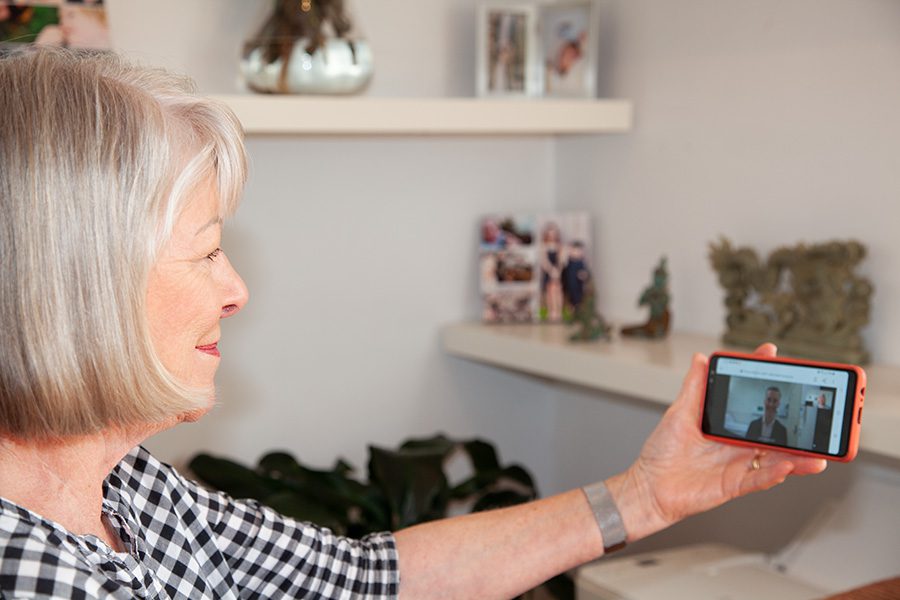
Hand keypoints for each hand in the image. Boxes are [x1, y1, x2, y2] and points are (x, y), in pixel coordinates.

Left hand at [610, 344, 826, 541]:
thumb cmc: (661, 453)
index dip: (764, 378)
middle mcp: (737, 445)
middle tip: (818, 412)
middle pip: (773, 432)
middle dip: (796, 424)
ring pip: (776, 459)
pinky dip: (774, 474)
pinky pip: (759, 479)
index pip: (752, 400)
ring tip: (819, 450)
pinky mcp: (733, 485)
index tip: (774, 355)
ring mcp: (738, 465)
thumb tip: (701, 358)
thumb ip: (694, 388)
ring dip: (799, 456)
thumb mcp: (678, 414)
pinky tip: (789, 466)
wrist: (649, 487)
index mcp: (727, 425)